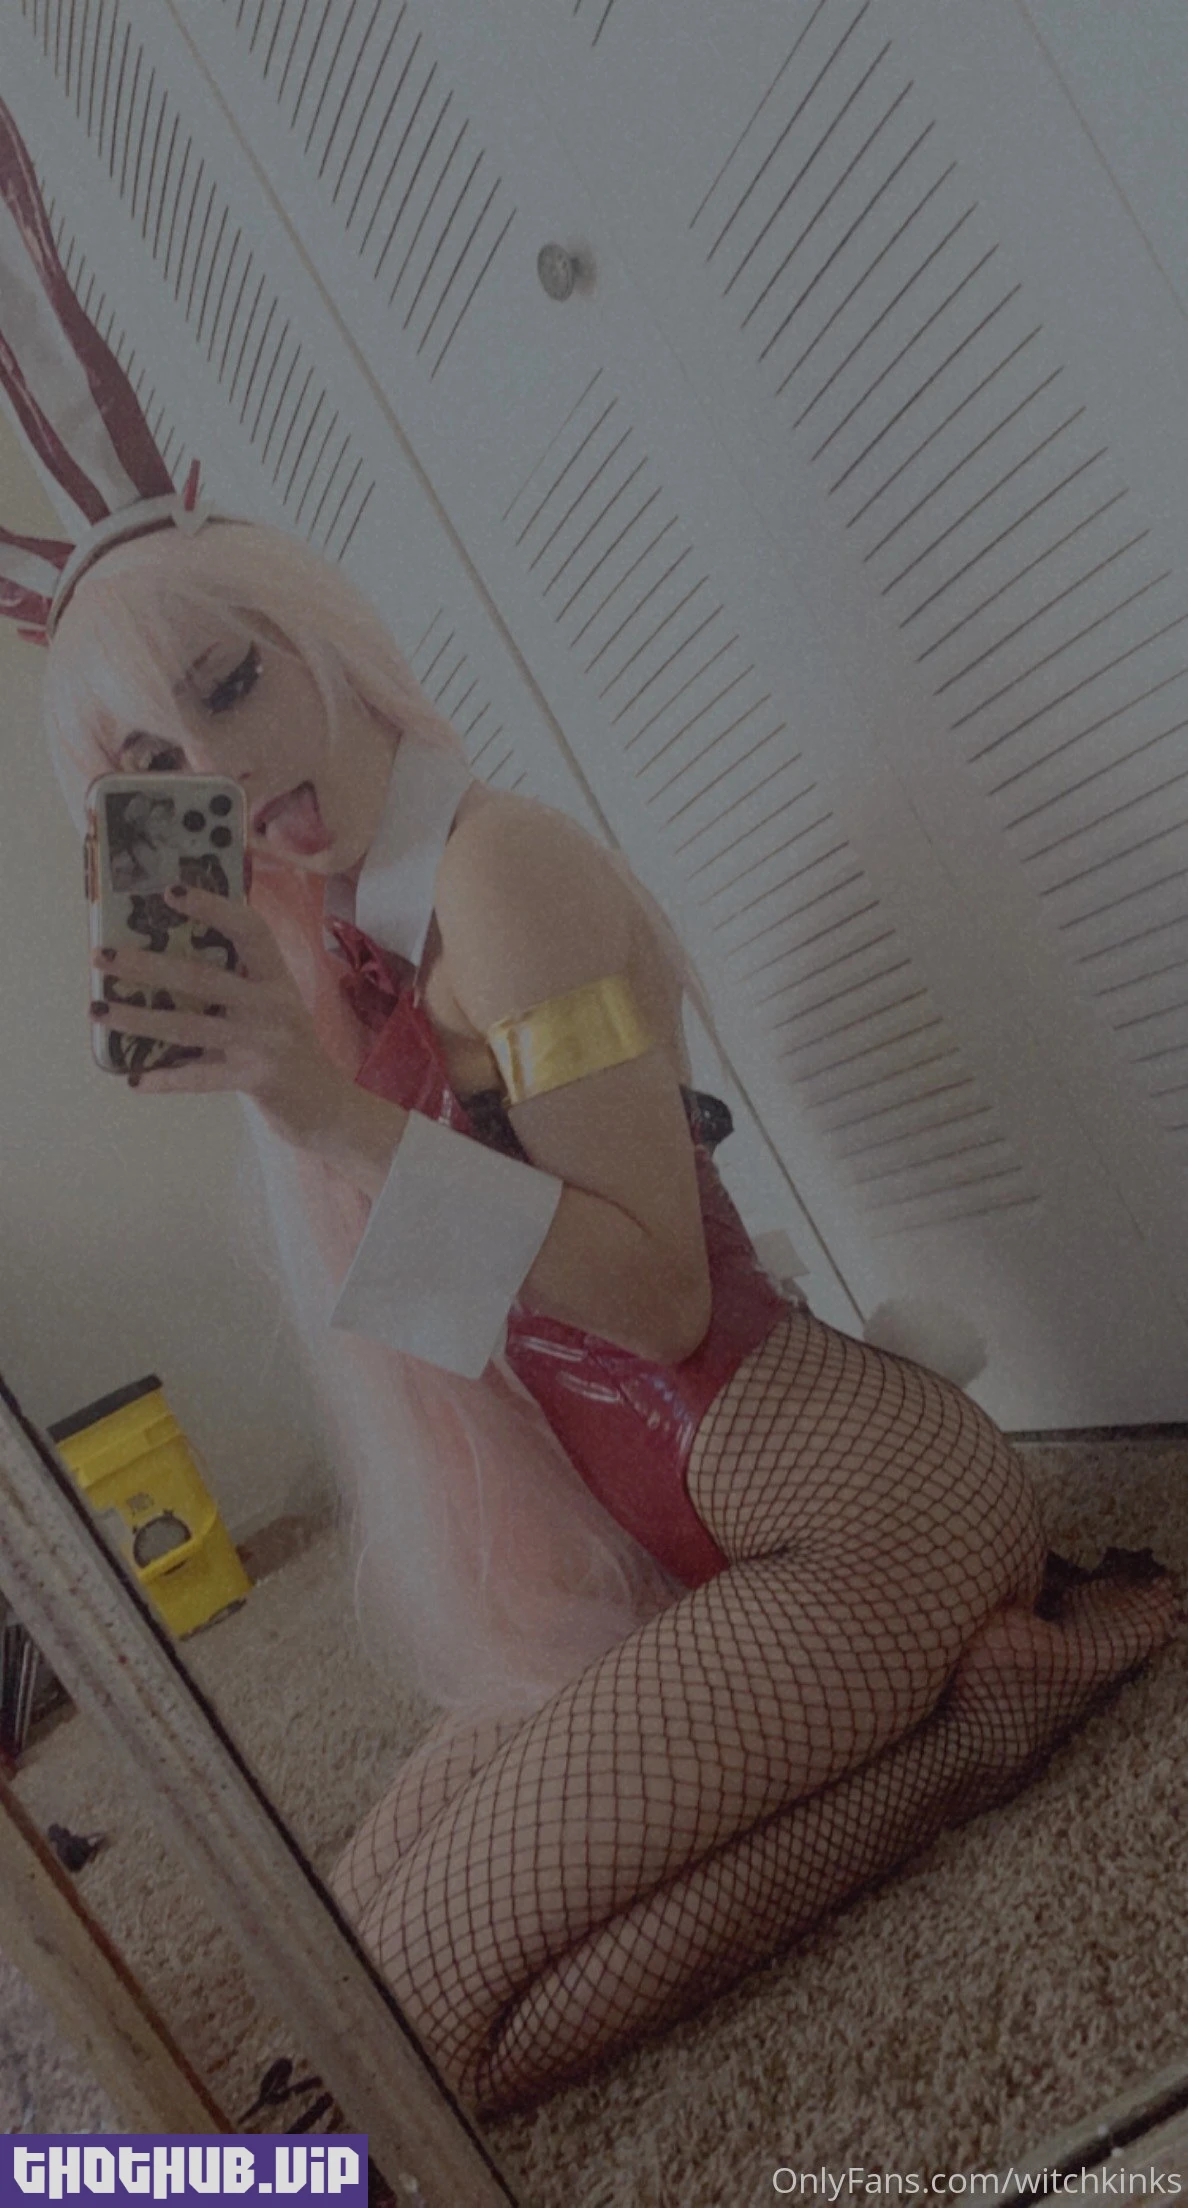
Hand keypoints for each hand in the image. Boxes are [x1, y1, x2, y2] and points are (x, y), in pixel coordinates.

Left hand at [91, 882, 356, 1152]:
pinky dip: (166, 1079)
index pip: (249, 930)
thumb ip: (237, 982)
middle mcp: (273, 1004)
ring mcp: (266, 1043)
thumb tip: (165, 955)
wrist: (328, 1105)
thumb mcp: (272, 1005)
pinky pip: (201, 1078)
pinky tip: (134, 1080)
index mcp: (276, 977)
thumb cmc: (286, 1048)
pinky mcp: (258, 1079)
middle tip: (102, 956)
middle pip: (203, 977)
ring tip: (97, 1009)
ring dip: (138, 1019)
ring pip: (190, 1026)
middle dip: (147, 964)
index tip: (170, 892)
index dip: (213, 907)